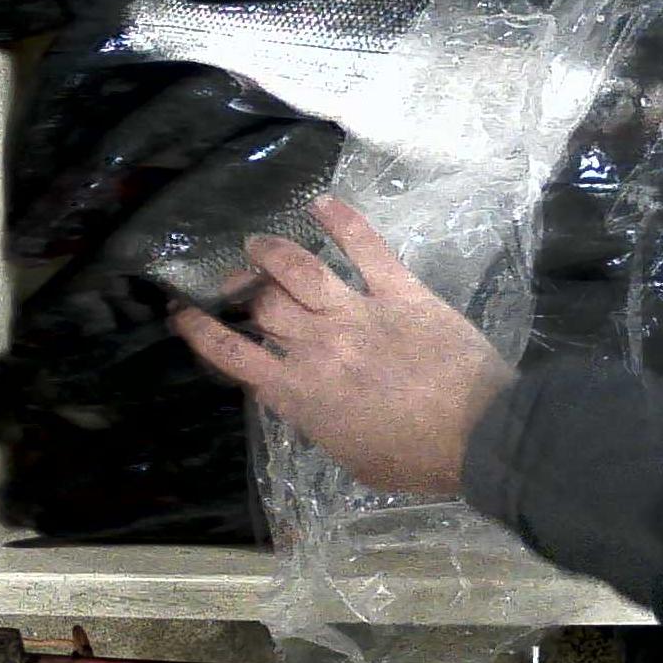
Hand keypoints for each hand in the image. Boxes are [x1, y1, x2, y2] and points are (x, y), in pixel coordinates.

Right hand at [171, 196, 514, 495]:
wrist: (479, 436)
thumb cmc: (416, 460)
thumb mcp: (349, 457)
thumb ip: (316, 421)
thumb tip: (299, 398)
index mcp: (301, 393)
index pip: (234, 355)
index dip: (202, 331)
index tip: (184, 313)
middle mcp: (319, 345)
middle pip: (264, 303)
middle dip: (242, 289)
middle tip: (237, 282)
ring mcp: (359, 312)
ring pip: (299, 268)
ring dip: (272, 251)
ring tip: (258, 243)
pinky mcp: (401, 291)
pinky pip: (366, 248)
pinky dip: (343, 220)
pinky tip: (322, 202)